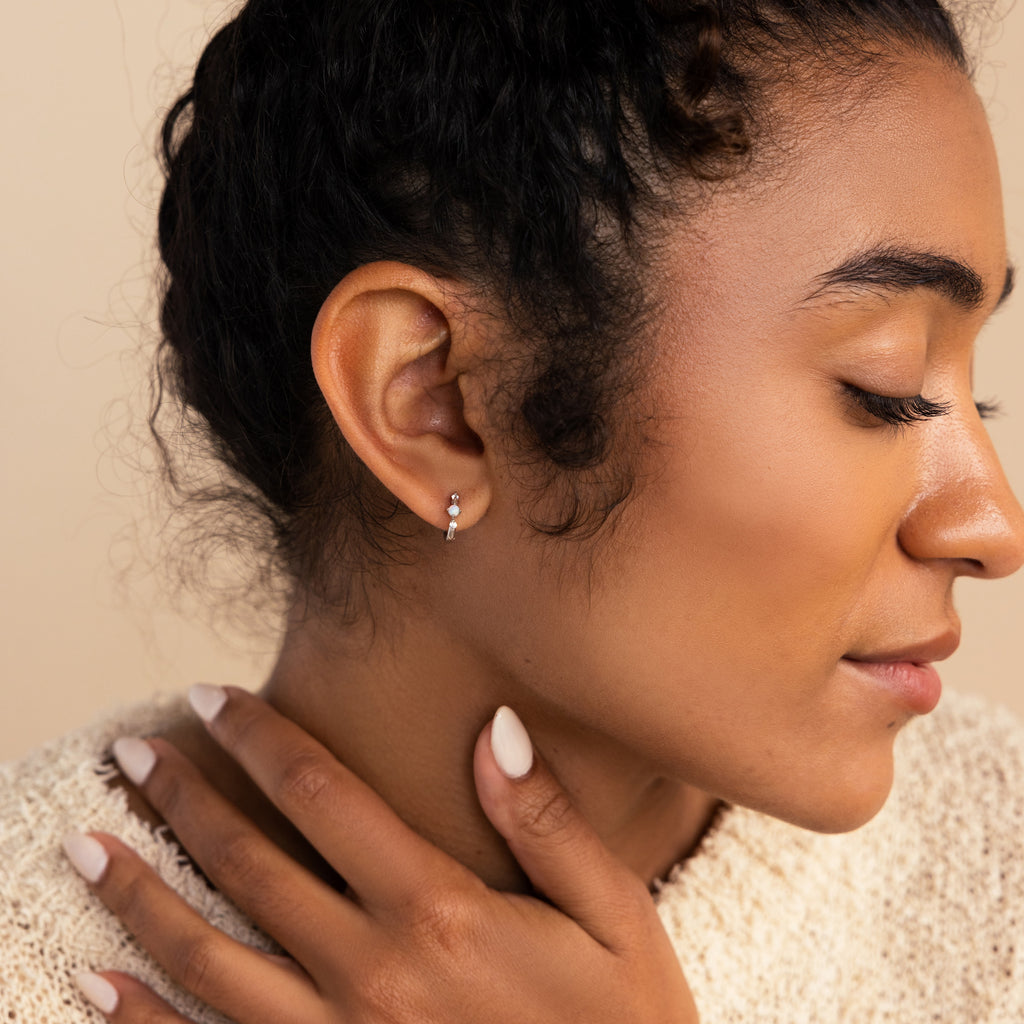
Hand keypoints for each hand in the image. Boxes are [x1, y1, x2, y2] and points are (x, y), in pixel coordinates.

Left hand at [64, 686, 698, 1022]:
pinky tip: (99, 983)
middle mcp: (372, 973)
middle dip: (181, 797)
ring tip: (85, 842)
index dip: (259, 739)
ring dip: (138, 895)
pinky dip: (145, 1019)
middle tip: (128, 748)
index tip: (209, 696)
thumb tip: (493, 729)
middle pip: (250, 864)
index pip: (325, 797)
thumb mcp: (614, 916)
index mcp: (440, 914)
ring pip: (206, 958)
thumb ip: (548, 821)